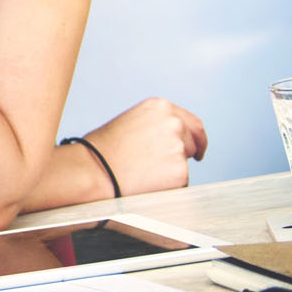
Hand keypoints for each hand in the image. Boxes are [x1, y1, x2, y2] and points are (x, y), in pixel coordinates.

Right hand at [85, 97, 207, 195]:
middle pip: (193, 142)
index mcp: (160, 107)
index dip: (197, 138)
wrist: (93, 170)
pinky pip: (181, 181)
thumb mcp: (130, 122)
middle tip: (162, 165)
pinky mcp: (180, 171)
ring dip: (171, 169)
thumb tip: (173, 138)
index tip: (198, 148)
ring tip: (143, 171)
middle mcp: (174, 123)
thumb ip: (156, 125)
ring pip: (185, 163)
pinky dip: (168, 185)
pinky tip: (146, 180)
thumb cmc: (102, 149)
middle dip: (183, 154)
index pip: (193, 123)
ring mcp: (178, 147)